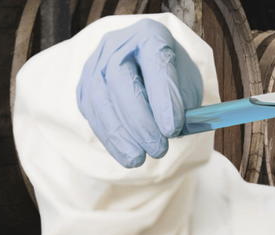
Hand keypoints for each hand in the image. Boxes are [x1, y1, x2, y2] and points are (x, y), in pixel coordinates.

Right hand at [77, 18, 203, 167]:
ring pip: (101, 99)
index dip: (163, 97)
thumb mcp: (189, 87)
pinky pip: (93, 114)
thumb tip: (174, 132)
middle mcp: (118, 44)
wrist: (147, 70)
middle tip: (159, 149)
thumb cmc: (173, 78)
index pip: (155, 61)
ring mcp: (96, 65)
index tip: (172, 130)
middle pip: (120, 79)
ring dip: (120, 135)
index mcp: (151, 36)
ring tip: (139, 159)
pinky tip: (125, 154)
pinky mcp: (85, 87)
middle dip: (140, 121)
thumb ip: (185, 105)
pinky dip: (110, 138)